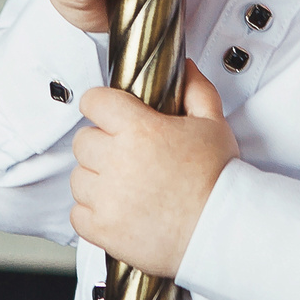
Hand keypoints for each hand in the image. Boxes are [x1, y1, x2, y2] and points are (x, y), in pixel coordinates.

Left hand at [71, 63, 235, 276]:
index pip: (93, 101)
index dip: (102, 105)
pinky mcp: (102, 228)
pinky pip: (77, 213)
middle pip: (83, 140)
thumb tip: (184, 69)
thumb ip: (196, 91)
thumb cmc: (219, 179)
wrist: (222, 229)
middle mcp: (116, 161)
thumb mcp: (213, 124)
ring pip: (78, 178)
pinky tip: (118, 210)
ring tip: (124, 186)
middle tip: (126, 156)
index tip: (109, 115)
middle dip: (101, 145)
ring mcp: (106, 197)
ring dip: (95, 180)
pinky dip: (93, 213)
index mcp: (139, 129)